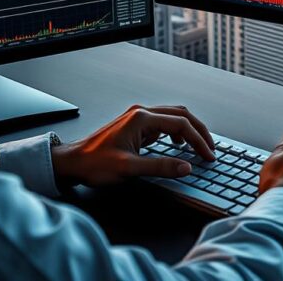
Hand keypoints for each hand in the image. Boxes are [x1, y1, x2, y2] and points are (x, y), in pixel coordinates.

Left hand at [50, 104, 214, 187]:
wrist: (72, 163)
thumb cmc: (94, 164)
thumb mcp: (129, 168)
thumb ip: (161, 166)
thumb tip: (186, 167)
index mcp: (141, 118)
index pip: (181, 124)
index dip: (199, 140)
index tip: (208, 155)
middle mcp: (141, 113)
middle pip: (181, 115)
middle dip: (199, 131)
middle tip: (210, 149)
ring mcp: (137, 118)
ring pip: (173, 117)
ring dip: (188, 130)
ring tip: (198, 147)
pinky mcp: (135, 126)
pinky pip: (163, 124)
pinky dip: (176, 133)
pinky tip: (177, 145)